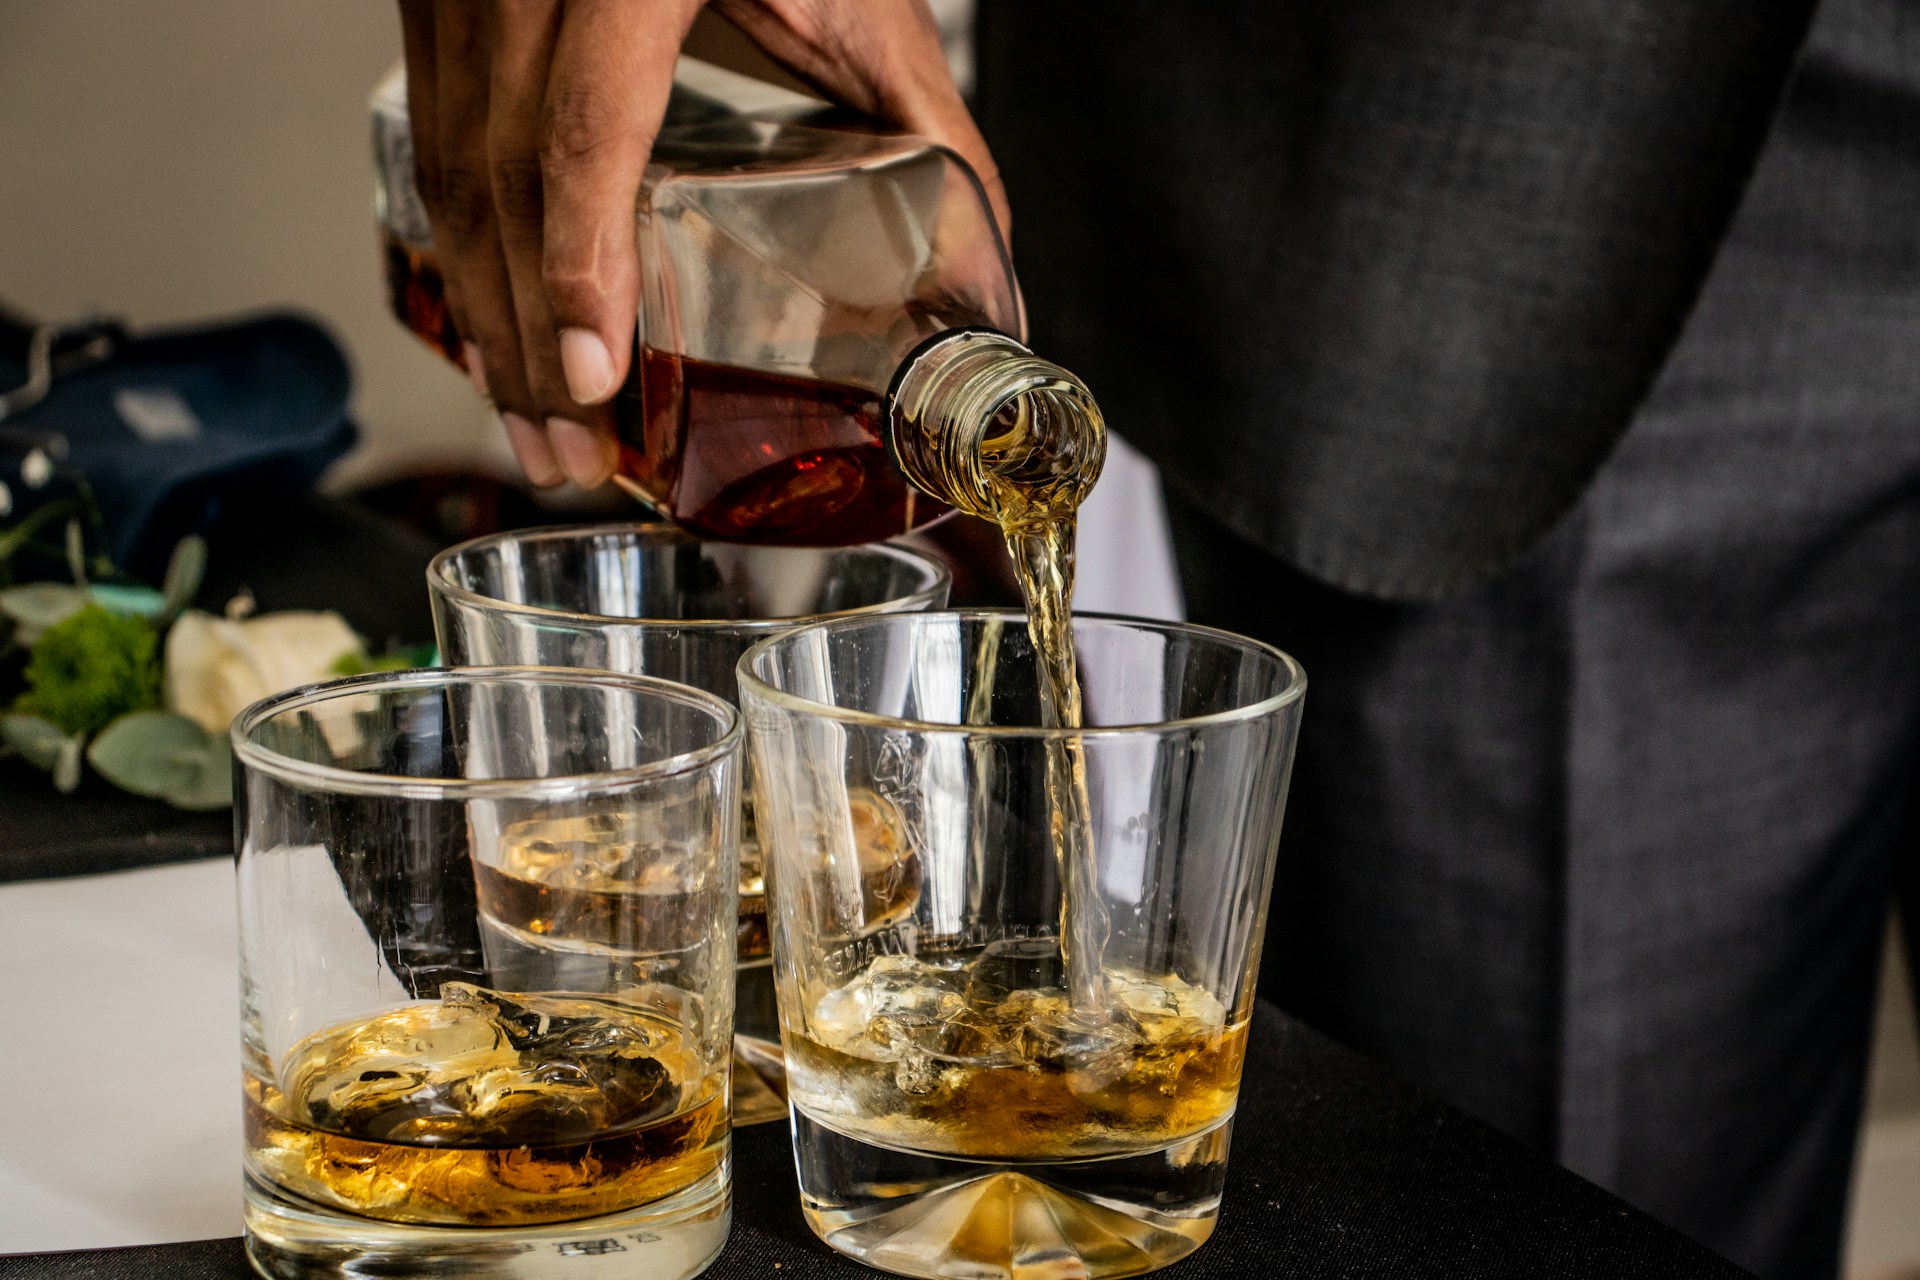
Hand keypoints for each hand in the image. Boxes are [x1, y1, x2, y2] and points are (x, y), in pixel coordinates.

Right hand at [396, 0, 1008, 488]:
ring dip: (486, 316)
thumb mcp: (859, 1)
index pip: (584, 128)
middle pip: (502, 176)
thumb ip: (925, 120)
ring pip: (451, 169)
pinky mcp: (445, 4)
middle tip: (572, 453)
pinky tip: (493, 330)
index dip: (580, 263)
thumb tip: (984, 263)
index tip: (594, 376)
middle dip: (528, 339)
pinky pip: (434, 141)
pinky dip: (464, 250)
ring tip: (534, 425)